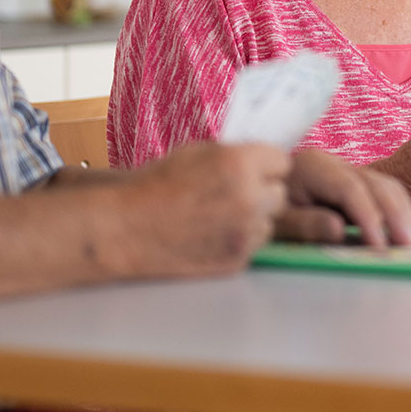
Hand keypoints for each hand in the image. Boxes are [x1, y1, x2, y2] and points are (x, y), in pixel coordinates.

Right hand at [121, 142, 289, 276]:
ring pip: (269, 222)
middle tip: (235, 193)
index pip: (283, 162)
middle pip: (280, 193)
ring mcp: (245, 233)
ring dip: (254, 218)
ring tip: (220, 215)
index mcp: (241, 164)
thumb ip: (236, 155)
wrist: (128, 227)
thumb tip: (262, 159)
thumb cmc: (157, 185)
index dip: (266, 166)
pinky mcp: (237, 259)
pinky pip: (253, 245)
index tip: (254, 170)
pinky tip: (212, 233)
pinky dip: (239, 239)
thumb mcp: (199, 152)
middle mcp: (250, 199)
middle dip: (263, 192)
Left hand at [278, 148, 410, 246]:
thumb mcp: (277, 222)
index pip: (349, 188)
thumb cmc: (266, 210)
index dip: (368, 215)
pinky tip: (403, 230)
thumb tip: (339, 229)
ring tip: (410, 242)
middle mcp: (334, 163)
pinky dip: (397, 209)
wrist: (258, 193)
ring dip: (401, 212)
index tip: (379, 245)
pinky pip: (383, 191)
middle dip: (394, 214)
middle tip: (408, 245)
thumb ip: (305, 224)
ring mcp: (347, 170)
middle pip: (374, 182)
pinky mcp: (355, 182)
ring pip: (385, 184)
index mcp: (311, 167)